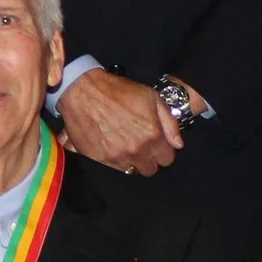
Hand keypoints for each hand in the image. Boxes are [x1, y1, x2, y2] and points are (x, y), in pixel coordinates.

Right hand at [56, 73, 181, 174]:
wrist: (83, 90)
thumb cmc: (118, 91)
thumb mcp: (151, 97)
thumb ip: (169, 123)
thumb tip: (178, 144)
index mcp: (152, 135)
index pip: (167, 159)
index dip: (162, 151)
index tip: (156, 144)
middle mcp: (136, 150)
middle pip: (150, 170)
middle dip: (148, 158)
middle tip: (140, 145)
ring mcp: (117, 157)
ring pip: (132, 171)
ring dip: (131, 161)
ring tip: (124, 144)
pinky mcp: (99, 160)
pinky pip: (114, 170)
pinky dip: (115, 161)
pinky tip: (112, 147)